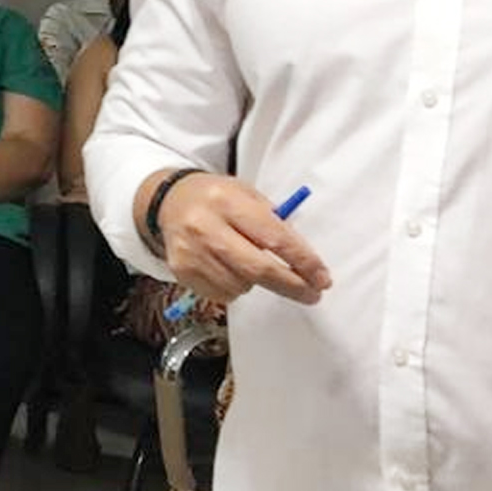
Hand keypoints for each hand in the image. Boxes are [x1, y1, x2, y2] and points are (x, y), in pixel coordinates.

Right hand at [151, 173, 330, 308]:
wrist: (170, 201)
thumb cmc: (216, 198)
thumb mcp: (248, 196)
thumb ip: (275, 224)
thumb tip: (305, 262)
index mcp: (227, 201)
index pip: (274, 238)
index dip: (303, 262)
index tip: (322, 277)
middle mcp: (205, 226)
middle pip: (258, 268)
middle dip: (291, 285)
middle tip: (312, 293)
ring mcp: (191, 251)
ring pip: (241, 285)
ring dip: (257, 282)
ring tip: (250, 263)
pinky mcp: (182, 271)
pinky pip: (222, 294)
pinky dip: (235, 288)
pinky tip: (229, 269)